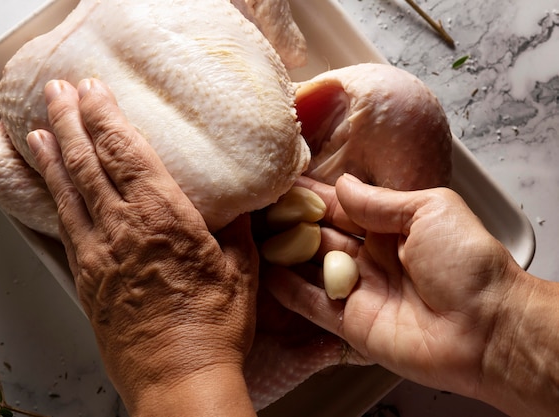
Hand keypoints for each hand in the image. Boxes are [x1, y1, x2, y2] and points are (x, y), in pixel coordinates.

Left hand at [26, 78, 257, 415]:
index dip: (106, 115)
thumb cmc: (212, 328)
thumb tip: (237, 201)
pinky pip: (64, 226)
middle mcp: (123, 228)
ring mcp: (99, 253)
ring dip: (53, 151)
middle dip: (71, 119)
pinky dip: (51, 196)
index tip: (93, 88)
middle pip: (87, 161)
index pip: (125, 151)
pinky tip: (47, 183)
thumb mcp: (240, 269)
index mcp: (164, 217)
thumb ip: (235, 228)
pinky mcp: (86, 278)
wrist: (178, 379)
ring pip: (67, 190)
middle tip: (59, 91)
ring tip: (41, 124)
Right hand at [265, 174, 522, 398]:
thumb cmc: (469, 264)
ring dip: (285, 252)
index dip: (313, 194)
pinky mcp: (351, 322)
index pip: (343, 204)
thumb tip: (343, 185)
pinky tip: (267, 275)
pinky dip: (289, 291)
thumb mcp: (430, 210)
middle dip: (292, 220)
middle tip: (259, 206)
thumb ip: (381, 200)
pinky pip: (313, 304)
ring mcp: (360, 289)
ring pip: (311, 266)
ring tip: (254, 235)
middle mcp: (372, 256)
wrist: (485, 328)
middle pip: (321, 234)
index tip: (284, 181)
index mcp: (392, 226)